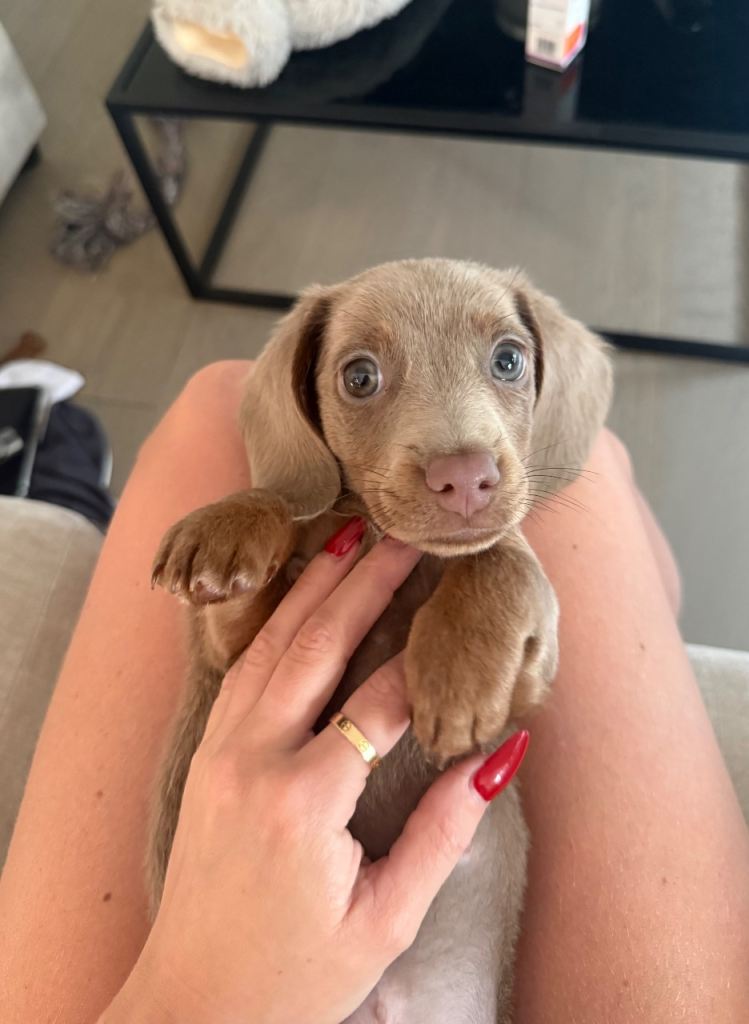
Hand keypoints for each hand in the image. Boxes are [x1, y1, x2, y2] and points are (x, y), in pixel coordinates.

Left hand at [103, 519, 527, 1023]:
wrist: (192, 1008)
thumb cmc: (295, 977)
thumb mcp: (387, 919)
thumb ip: (443, 833)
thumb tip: (498, 757)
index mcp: (302, 803)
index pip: (378, 705)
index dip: (427, 663)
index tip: (462, 620)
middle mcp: (252, 759)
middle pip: (317, 646)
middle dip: (367, 582)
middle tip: (407, 534)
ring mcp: (220, 750)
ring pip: (272, 645)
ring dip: (314, 585)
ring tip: (352, 534)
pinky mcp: (206, 754)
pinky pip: (244, 668)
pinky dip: (275, 620)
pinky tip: (300, 593)